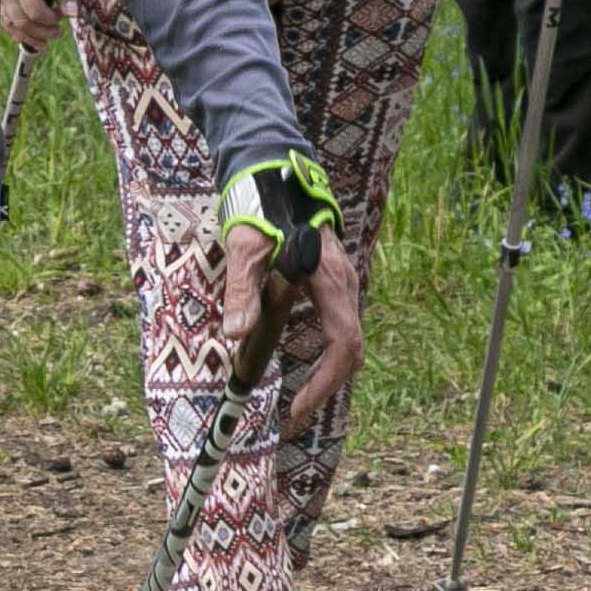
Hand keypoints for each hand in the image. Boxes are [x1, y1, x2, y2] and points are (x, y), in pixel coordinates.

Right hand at [0, 0, 66, 51]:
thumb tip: (71, 13)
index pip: (35, 10)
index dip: (51, 20)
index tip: (62, 19)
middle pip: (21, 21)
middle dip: (41, 32)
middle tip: (57, 34)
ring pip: (9, 23)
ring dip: (27, 36)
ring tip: (44, 42)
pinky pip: (2, 18)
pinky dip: (15, 29)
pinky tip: (27, 35)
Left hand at [216, 221, 365, 439]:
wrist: (274, 176)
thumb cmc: (260, 208)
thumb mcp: (245, 248)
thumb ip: (243, 290)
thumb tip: (237, 335)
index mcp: (329, 278)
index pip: (343, 341)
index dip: (325, 381)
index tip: (297, 407)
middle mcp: (344, 284)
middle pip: (352, 349)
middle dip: (327, 386)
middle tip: (294, 414)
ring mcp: (341, 284)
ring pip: (348, 340)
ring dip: (329, 374)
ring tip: (298, 400)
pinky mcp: (331, 284)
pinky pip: (339, 328)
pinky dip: (327, 356)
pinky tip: (304, 368)